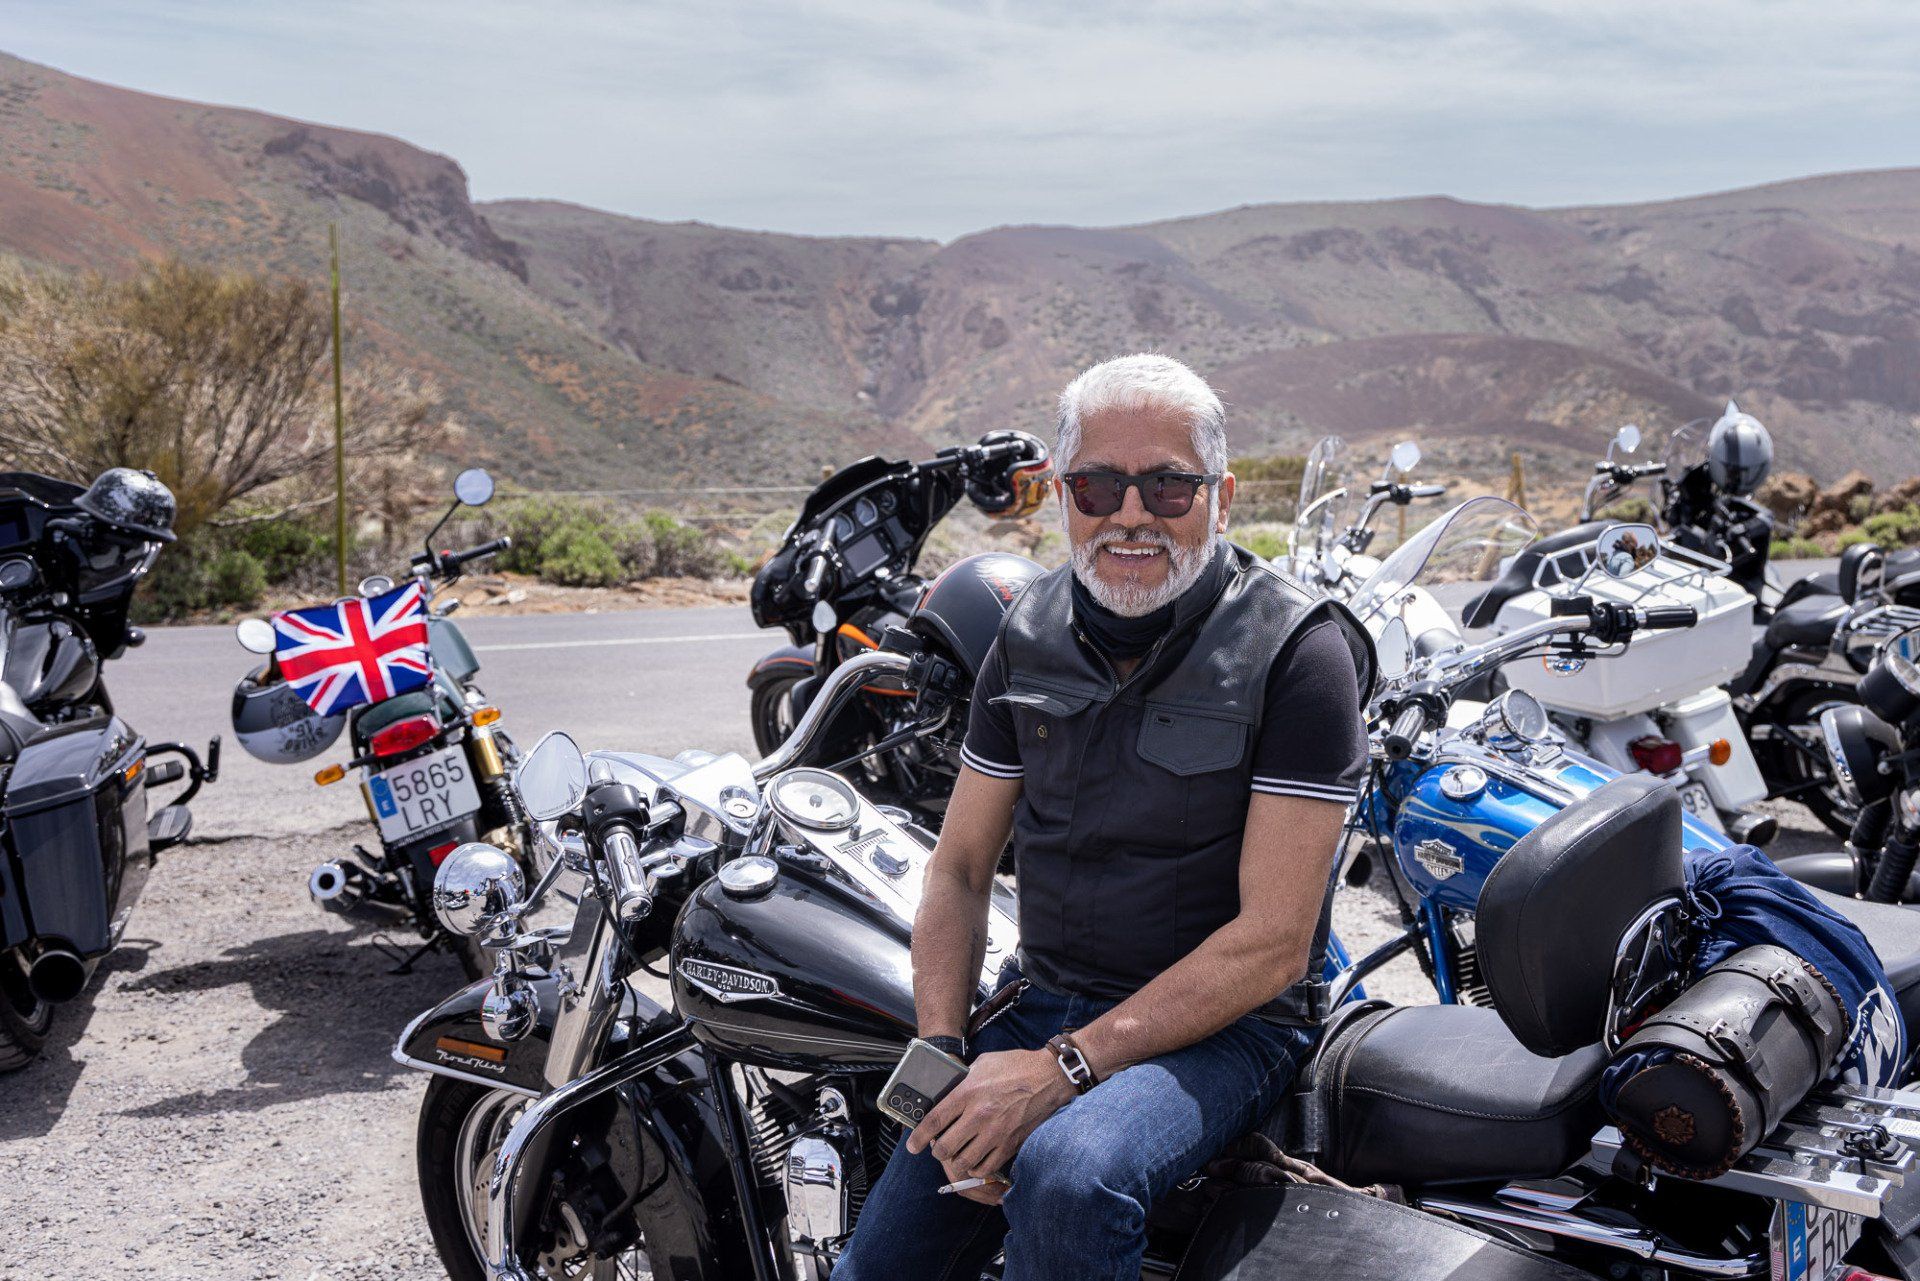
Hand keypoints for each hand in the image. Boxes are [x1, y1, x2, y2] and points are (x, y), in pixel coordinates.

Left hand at [908, 1048, 1076, 1202]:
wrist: (1050, 1076)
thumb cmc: (1017, 1066)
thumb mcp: (983, 1063)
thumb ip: (963, 1081)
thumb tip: (948, 1094)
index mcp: (968, 1092)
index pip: (934, 1121)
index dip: (918, 1137)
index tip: (913, 1146)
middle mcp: (979, 1115)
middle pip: (944, 1147)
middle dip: (937, 1150)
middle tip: (939, 1147)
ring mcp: (996, 1132)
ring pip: (963, 1161)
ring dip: (956, 1160)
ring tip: (958, 1153)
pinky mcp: (1010, 1144)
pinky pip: (986, 1167)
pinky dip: (977, 1167)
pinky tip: (976, 1158)